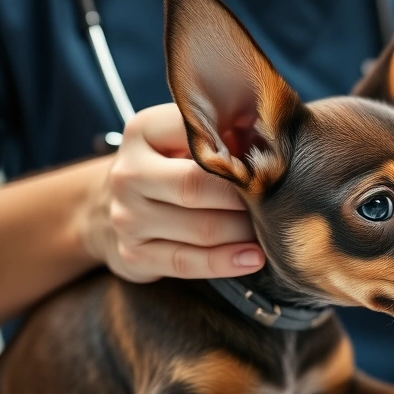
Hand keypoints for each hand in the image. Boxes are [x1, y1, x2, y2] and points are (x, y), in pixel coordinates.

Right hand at [81, 104, 265, 281]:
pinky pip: (186, 262)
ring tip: (273, 229)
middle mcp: (128, 174)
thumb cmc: (174, 165)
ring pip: (199, 228)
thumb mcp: (187, 138)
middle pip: (195, 187)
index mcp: (143, 131)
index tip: (272, 162)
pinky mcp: (133, 255)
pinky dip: (225, 262)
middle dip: (243, 197)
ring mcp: (126, 217)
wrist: (117, 206)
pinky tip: (253, 259)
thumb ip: (223, 131)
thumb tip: (277, 139)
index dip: (238, 152)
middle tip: (277, 200)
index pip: (198, 138)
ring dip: (243, 231)